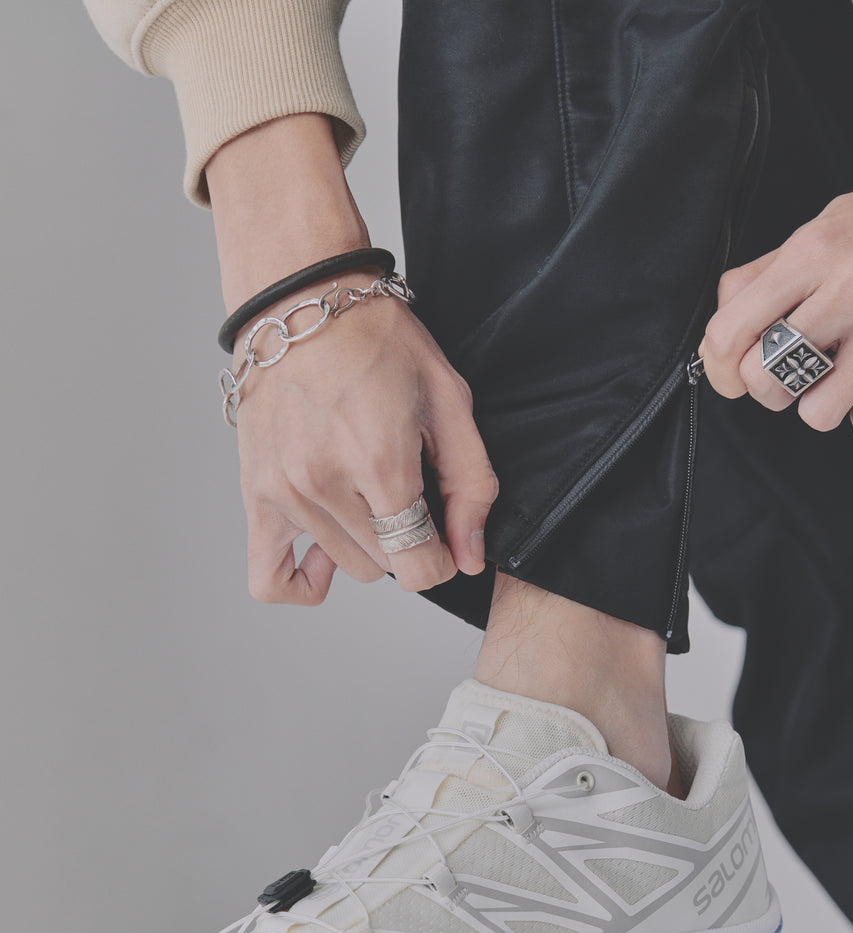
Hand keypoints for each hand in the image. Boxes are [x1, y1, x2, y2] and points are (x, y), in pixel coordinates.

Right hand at [207, 114, 497, 604]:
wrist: (300, 302)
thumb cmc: (376, 340)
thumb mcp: (449, 401)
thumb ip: (470, 486)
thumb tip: (469, 557)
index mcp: (380, 463)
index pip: (419, 567)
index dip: (441, 557)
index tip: (441, 531)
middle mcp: (326, 486)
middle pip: (386, 567)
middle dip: (405, 538)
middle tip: (402, 487)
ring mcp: (285, 493)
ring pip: (345, 566)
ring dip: (365, 544)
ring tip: (365, 493)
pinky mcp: (256, 494)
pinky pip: (268, 578)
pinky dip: (300, 583)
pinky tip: (322, 557)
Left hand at [699, 13, 852, 447]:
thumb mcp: (826, 225)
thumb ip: (769, 272)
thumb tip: (722, 322)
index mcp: (816, 252)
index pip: (730, 331)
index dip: (722, 364)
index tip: (733, 370)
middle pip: (766, 379)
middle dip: (770, 387)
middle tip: (796, 371)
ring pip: (817, 414)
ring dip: (824, 403)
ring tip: (848, 374)